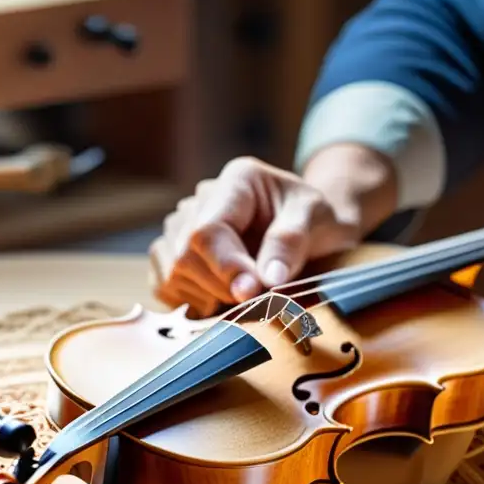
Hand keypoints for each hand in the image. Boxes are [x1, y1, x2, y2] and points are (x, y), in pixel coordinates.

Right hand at [149, 147, 396, 317]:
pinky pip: (167, 286)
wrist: (309, 228)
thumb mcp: (315, 219)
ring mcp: (180, 227)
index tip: (252, 293)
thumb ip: (291, 242)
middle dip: (222, 287)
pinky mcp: (171, 254)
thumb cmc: (314, 219)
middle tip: (260, 299)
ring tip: (246, 292)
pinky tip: (224, 296)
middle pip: (185, 256)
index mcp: (236, 181)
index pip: (208, 229)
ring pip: (173, 274)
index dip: (225, 266)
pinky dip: (194, 301)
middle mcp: (199, 201)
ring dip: (209, 296)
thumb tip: (268, 278)